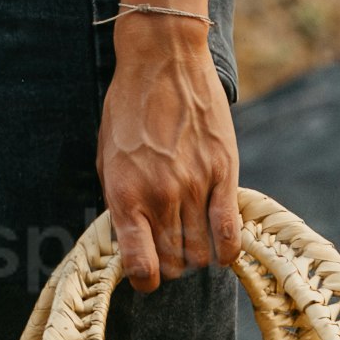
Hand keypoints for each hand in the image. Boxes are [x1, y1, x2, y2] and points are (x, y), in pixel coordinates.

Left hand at [100, 21, 239, 289]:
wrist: (163, 59)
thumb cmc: (128, 107)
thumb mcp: (108, 156)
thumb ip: (120, 200)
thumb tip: (132, 238)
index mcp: (125, 194)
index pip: (141, 265)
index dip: (145, 279)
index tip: (147, 274)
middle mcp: (161, 196)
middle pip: (175, 263)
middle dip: (172, 265)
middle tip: (170, 249)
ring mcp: (195, 185)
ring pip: (202, 252)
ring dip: (197, 255)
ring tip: (192, 241)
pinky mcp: (224, 172)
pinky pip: (231, 231)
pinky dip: (227, 250)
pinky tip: (223, 251)